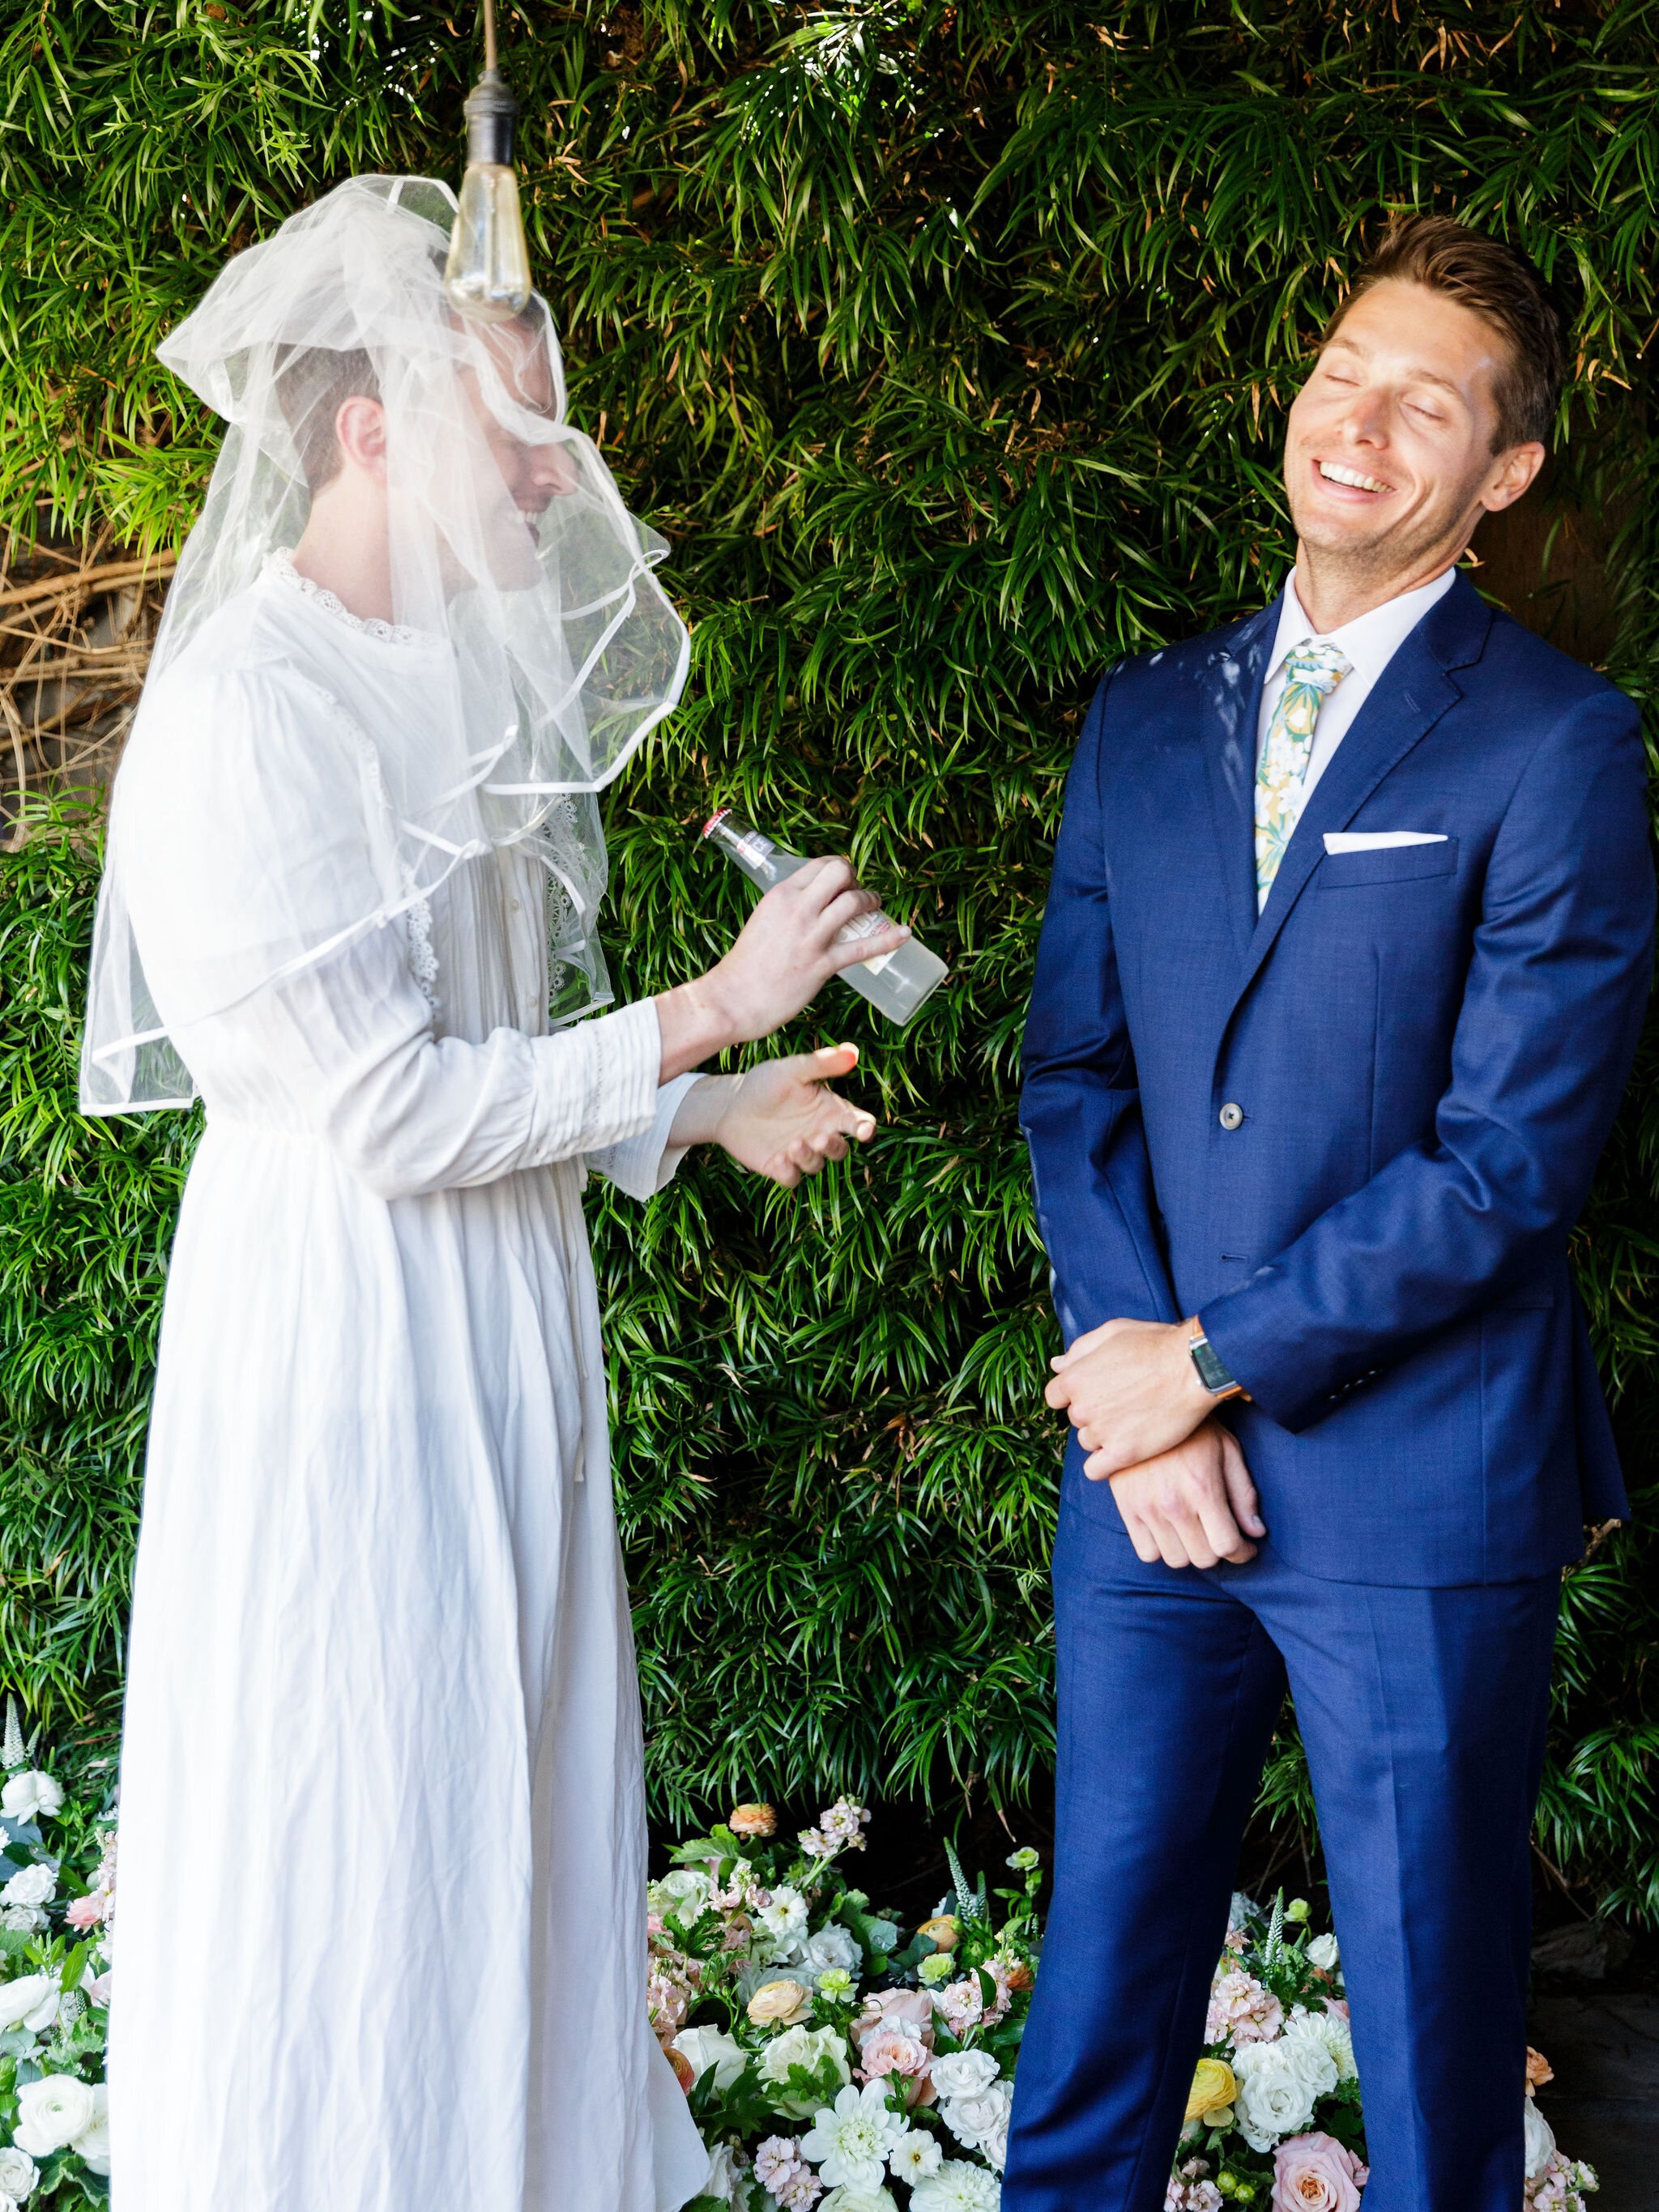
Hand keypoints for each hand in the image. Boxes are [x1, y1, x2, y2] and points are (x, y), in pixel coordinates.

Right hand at [656, 858, 909, 1077]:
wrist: (732, 999)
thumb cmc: (745, 965)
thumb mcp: (763, 922)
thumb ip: (786, 912)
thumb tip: (811, 908)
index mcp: (780, 895)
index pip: (820, 865)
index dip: (839, 869)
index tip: (844, 882)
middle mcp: (797, 908)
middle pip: (840, 872)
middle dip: (855, 878)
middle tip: (858, 893)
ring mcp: (810, 936)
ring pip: (854, 902)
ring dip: (871, 901)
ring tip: (876, 908)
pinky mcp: (821, 965)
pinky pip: (863, 946)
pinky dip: (888, 939)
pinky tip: (904, 933)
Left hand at [669, 1043, 878, 1187]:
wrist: (730, 1104)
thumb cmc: (766, 1083)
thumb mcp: (792, 1069)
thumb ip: (821, 1063)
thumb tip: (853, 1051)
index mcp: (829, 1110)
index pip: (857, 1122)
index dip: (865, 1128)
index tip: (865, 1130)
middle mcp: (820, 1134)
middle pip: (840, 1150)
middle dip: (833, 1147)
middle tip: (820, 1138)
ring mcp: (801, 1153)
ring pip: (816, 1165)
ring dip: (809, 1158)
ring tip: (794, 1144)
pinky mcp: (780, 1167)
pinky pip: (792, 1178)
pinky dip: (788, 1173)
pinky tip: (779, 1160)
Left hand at [1045, 1316, 1213, 1478]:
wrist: (1193, 1368)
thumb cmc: (1155, 1344)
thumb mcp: (1112, 1332)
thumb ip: (1080, 1350)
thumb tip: (1057, 1364)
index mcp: (1074, 1378)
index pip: (1055, 1397)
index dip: (1074, 1394)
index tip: (1094, 1392)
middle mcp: (1082, 1408)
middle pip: (1075, 1419)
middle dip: (1093, 1412)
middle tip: (1122, 1402)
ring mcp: (1102, 1433)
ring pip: (1088, 1442)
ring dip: (1103, 1436)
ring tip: (1131, 1422)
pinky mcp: (1123, 1454)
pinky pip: (1095, 1470)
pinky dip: (1103, 1464)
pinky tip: (1120, 1452)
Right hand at [1102, 1419, 1265, 1569]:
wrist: (1141, 1405)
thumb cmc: (1193, 1427)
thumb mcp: (1227, 1450)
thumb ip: (1243, 1493)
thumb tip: (1256, 1532)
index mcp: (1203, 1488)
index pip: (1227, 1546)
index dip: (1242, 1553)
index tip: (1245, 1547)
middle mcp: (1174, 1504)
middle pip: (1203, 1558)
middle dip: (1218, 1552)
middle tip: (1220, 1537)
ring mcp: (1147, 1508)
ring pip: (1175, 1560)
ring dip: (1190, 1552)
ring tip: (1195, 1532)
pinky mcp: (1126, 1508)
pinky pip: (1146, 1552)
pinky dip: (1161, 1549)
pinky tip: (1169, 1531)